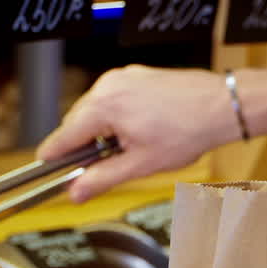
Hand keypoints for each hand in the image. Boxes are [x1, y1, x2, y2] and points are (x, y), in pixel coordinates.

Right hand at [38, 65, 240, 202]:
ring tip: (128, 152)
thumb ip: (102, 178)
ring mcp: (124, 77)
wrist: (221, 106)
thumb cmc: (188, 131)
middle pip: (78, 122)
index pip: (64, 135)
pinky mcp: (137, 76)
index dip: (53, 156)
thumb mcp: (140, 164)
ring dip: (102, 133)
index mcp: (104, 106)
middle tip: (94, 171)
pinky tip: (137, 134)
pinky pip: (114, 100)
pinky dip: (116, 119)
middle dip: (83, 147)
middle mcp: (109, 85)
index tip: (45, 169)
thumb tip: (76, 192)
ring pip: (96, 111)